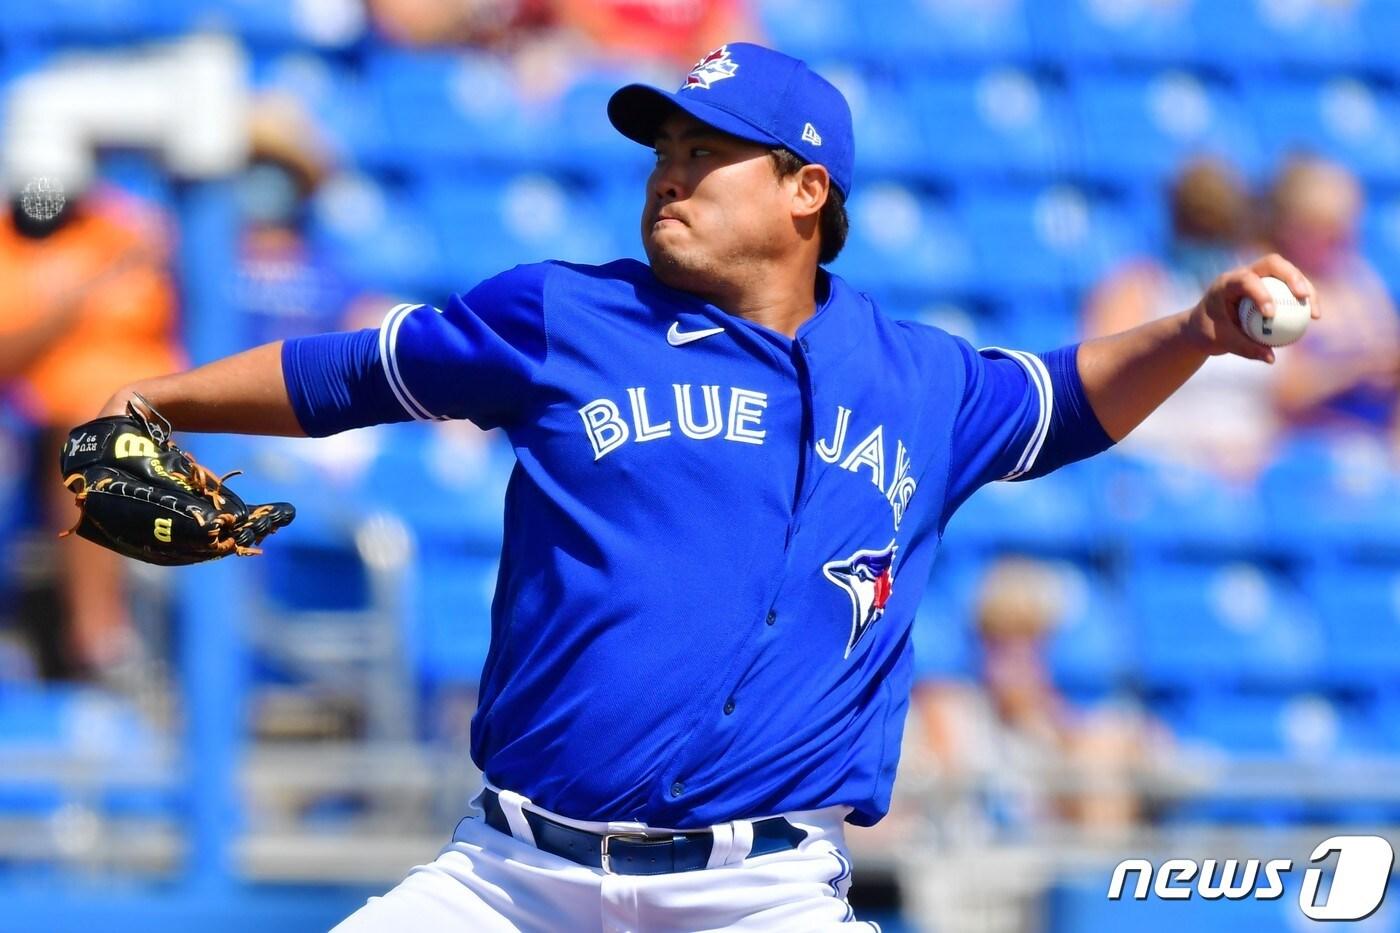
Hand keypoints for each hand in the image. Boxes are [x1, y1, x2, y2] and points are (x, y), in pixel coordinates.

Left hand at [1185, 253, 1319, 363]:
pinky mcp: (1269, 285)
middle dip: (1292, 277)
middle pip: (1273, 264)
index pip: (1245, 279)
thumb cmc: (1207, 332)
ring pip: (1287, 272)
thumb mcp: (1221, 341)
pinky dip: (1302, 299)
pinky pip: (1290, 287)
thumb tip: (1272, 358)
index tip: (1271, 314)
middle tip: (1304, 298)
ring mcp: (1258, 277)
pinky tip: (1314, 317)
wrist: (1200, 326)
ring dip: (1305, 287)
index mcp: (1226, 283)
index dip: (1261, 292)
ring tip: (1315, 313)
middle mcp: (1243, 274)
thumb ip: (1245, 348)